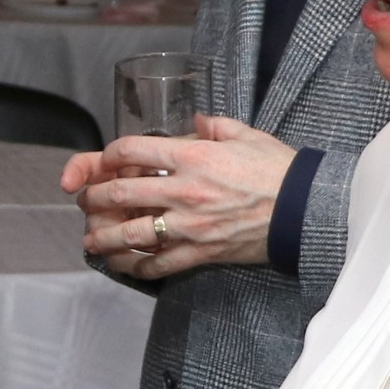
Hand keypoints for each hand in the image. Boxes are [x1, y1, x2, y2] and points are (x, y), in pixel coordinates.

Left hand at [71, 116, 296, 279]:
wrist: (304, 210)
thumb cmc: (278, 170)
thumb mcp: (245, 135)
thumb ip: (214, 126)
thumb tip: (196, 122)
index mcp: (193, 156)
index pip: (132, 150)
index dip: (108, 155)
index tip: (103, 161)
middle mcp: (184, 191)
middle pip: (121, 193)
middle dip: (94, 197)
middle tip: (85, 200)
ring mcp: (190, 225)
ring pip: (131, 233)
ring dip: (103, 237)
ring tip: (91, 239)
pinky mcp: (201, 252)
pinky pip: (159, 263)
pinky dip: (135, 266)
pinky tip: (123, 264)